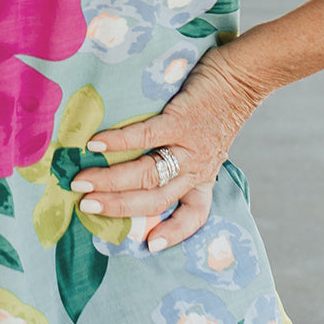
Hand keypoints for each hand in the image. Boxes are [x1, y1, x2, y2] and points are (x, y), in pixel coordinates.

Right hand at [68, 46, 263, 251]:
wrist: (242, 76)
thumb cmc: (217, 109)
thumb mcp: (207, 144)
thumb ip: (182, 159)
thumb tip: (139, 167)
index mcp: (203, 177)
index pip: (194, 215)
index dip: (174, 233)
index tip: (151, 247)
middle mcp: (197, 168)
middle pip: (155, 199)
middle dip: (117, 206)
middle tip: (85, 205)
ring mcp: (190, 146)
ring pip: (147, 174)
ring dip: (110, 180)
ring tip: (81, 181)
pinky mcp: (182, 120)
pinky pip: (145, 137)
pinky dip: (117, 142)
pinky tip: (95, 145)